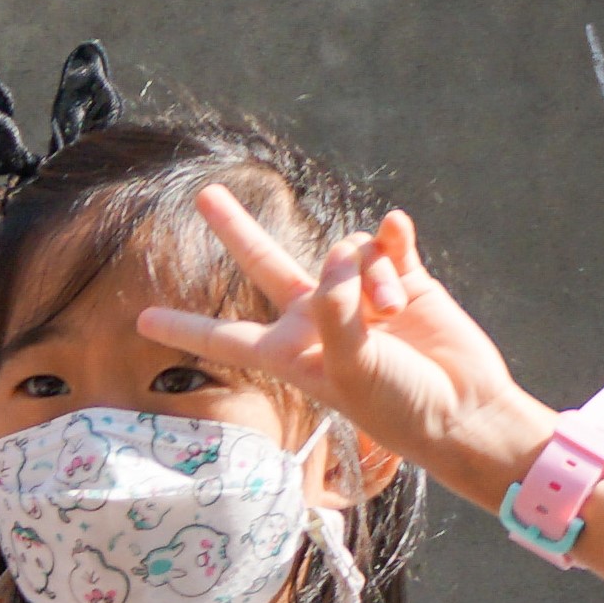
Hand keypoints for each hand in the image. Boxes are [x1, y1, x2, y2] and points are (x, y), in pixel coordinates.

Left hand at [139, 188, 547, 504]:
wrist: (461, 408)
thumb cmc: (397, 403)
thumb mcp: (349, 369)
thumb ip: (334, 312)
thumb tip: (341, 257)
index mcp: (289, 354)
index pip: (224, 337)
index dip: (184, 327)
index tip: (142, 321)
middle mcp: (317, 318)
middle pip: (264, 263)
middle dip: (235, 229)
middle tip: (205, 194)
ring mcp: (359, 295)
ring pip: (347, 252)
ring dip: (366, 274)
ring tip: (388, 310)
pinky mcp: (404, 279)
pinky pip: (388, 241)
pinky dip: (392, 238)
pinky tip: (398, 230)